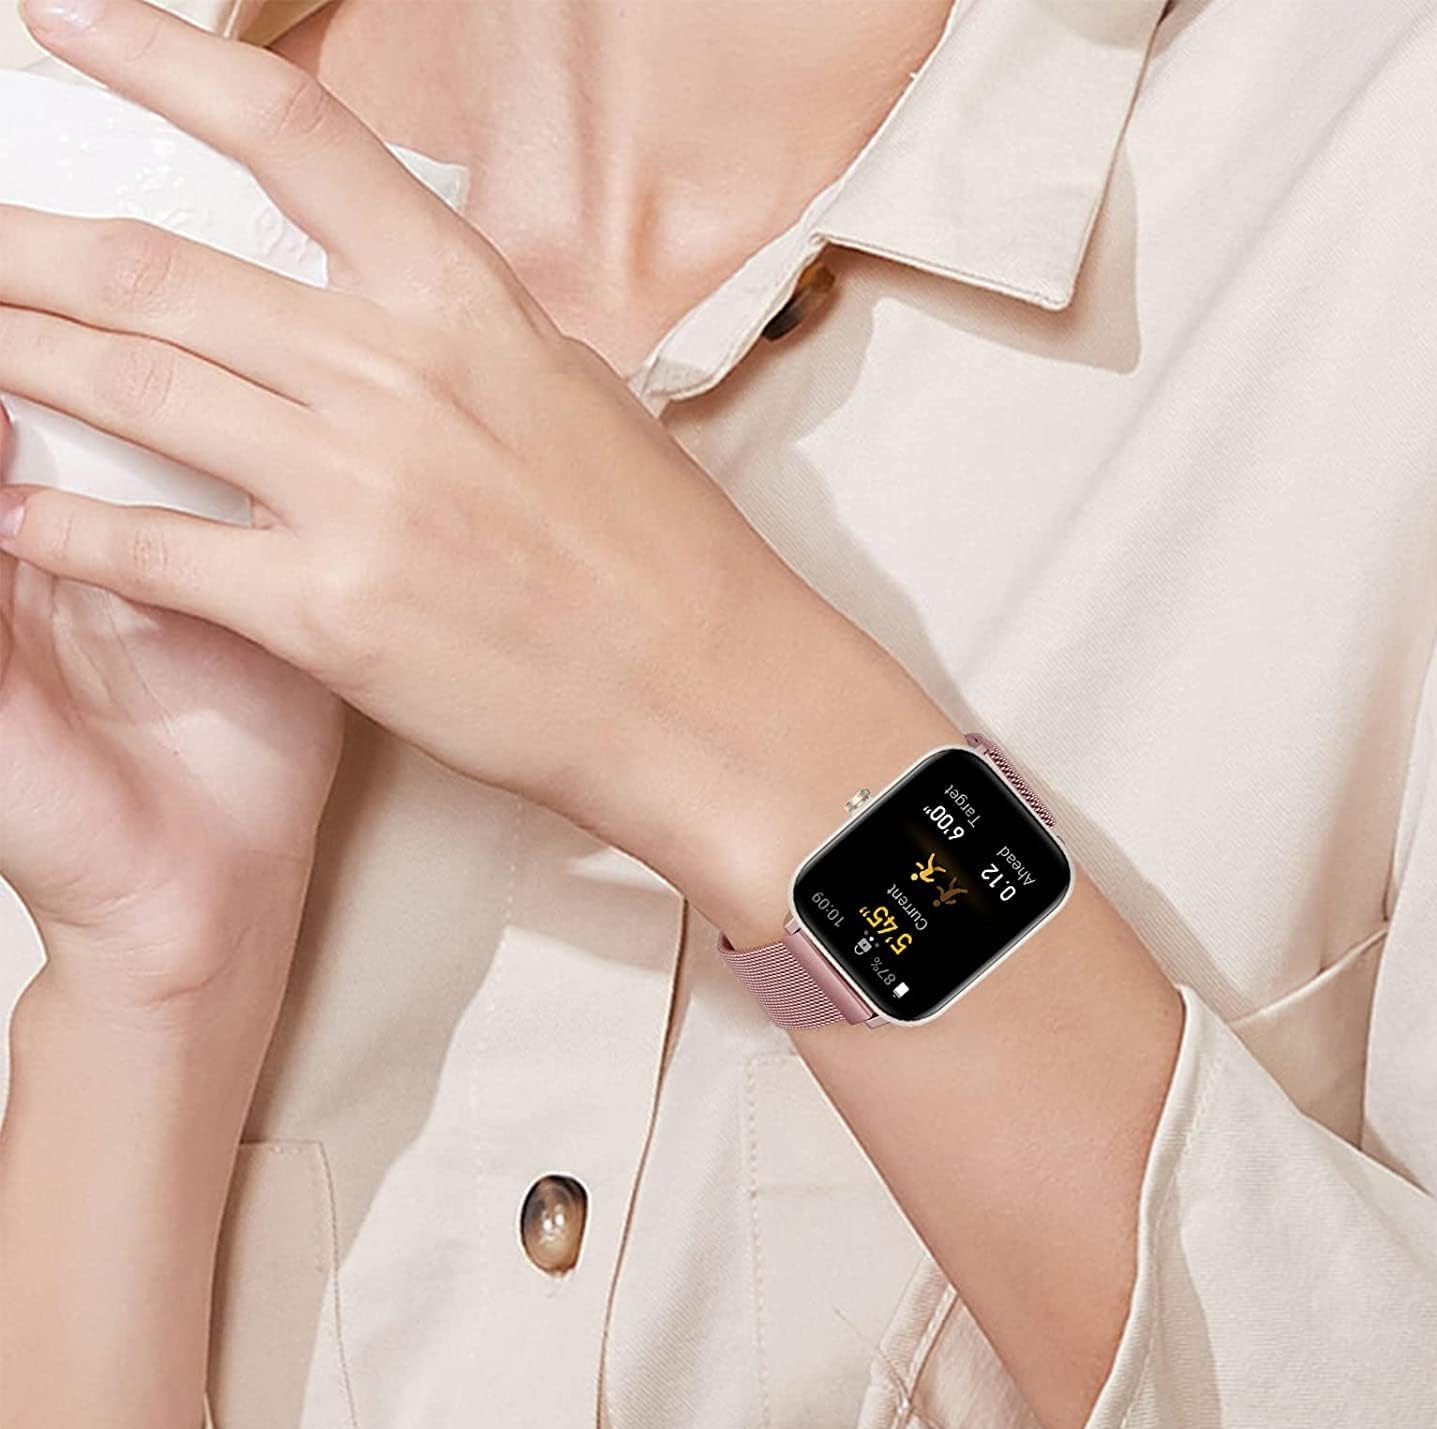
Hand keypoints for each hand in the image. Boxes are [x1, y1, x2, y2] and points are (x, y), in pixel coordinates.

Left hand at [0, 0, 836, 901]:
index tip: (65, 23)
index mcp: (466, 302)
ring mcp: (357, 489)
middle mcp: (397, 373)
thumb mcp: (571, 394)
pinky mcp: (328, 609)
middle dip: (24, 244)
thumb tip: (384, 299)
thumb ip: (461, 337)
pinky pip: (153, 550)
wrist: (705, 691)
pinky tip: (14, 515)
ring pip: (131, 388)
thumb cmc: (659, 552)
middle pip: (158, 270)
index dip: (160, 58)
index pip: (290, 135)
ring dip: (15, 357)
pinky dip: (64, 529)